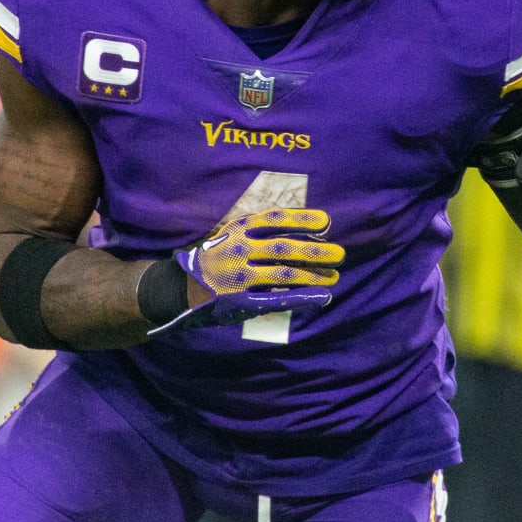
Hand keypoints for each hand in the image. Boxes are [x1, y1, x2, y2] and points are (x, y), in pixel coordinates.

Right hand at [150, 207, 342, 333]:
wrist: (181, 288)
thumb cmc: (213, 257)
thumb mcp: (229, 235)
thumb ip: (258, 232)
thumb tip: (299, 228)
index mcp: (237, 230)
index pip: (275, 220)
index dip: (303, 220)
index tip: (327, 222)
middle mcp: (239, 251)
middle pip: (285, 248)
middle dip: (315, 251)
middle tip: (340, 253)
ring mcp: (240, 278)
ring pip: (284, 274)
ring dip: (313, 275)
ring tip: (334, 276)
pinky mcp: (241, 302)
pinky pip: (277, 299)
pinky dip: (302, 298)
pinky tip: (321, 297)